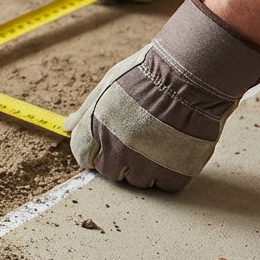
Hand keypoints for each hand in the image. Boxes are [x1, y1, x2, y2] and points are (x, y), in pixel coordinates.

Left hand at [65, 0, 259, 190]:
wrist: (194, 74)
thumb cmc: (150, 73)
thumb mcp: (109, 84)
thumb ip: (86, 110)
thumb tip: (66, 127)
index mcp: (97, 128)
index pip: (83, 156)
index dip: (95, 149)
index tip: (108, 142)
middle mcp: (119, 149)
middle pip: (110, 172)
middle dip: (119, 159)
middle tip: (138, 140)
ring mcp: (148, 163)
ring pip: (138, 181)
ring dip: (145, 167)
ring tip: (159, 140)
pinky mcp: (177, 172)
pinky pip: (166, 185)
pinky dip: (170, 173)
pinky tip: (175, 150)